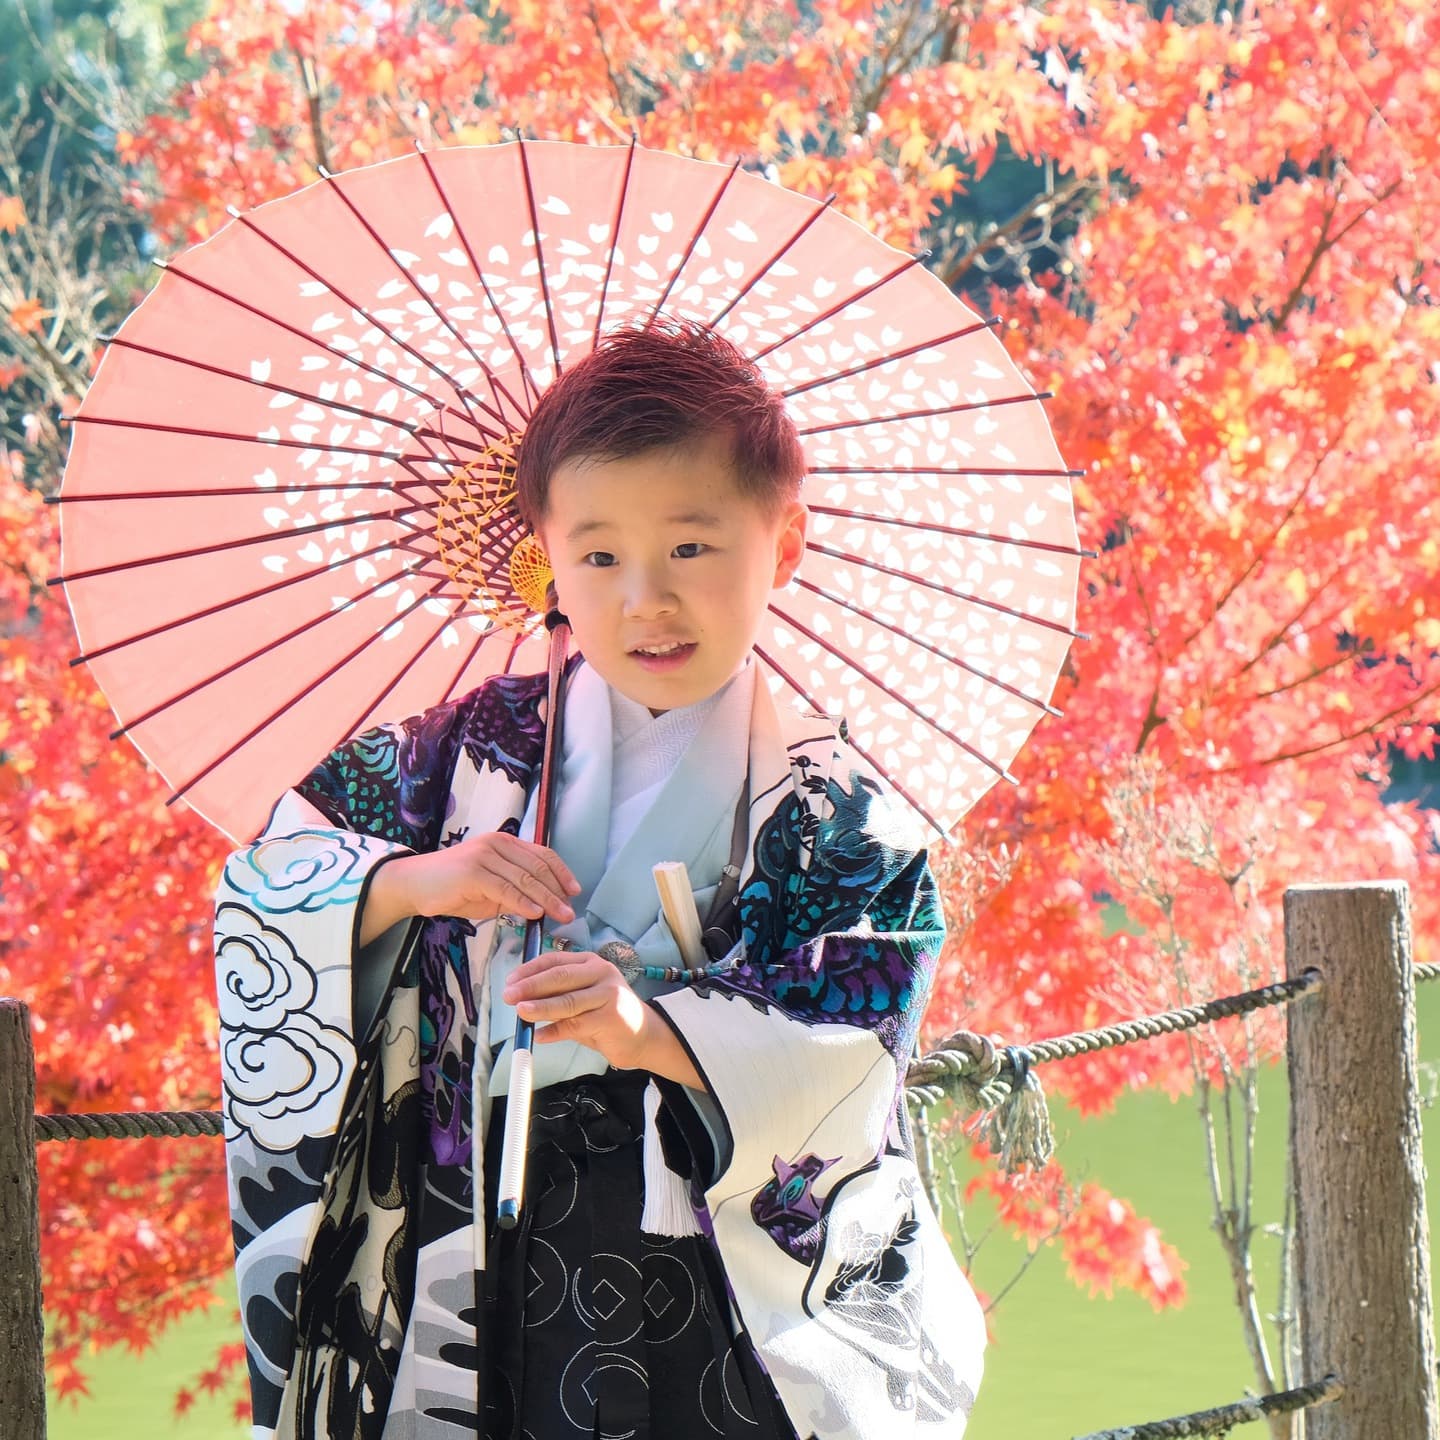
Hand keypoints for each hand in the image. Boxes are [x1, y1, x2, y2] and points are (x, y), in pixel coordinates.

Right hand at [359, 833, 579, 945]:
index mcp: (504, 843)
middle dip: (557, 891)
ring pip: (524, 879)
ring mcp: (484, 856)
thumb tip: (543, 905)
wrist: (414, 884)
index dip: (561, 872)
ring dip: (547, 899)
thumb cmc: (453, 888)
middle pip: (537, 867)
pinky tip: (534, 914)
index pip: (541, 854)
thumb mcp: (490, 888)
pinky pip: (504, 888)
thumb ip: (514, 891)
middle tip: (570, 911)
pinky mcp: (473, 872)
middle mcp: (497, 844)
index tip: (574, 891)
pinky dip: (522, 902)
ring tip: (560, 915)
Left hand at [503, 951, 703, 1088]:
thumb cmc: (605, 1014)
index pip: (555, 960)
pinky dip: (555, 1031)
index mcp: (590, 962)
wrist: (643, 1035)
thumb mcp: (581, 998)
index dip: (530, 970)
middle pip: (560, 977)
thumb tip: (520, 998)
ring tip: (520, 1012)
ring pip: (567, 1001)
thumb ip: (558, 995)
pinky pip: (576, 1025)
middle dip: (530, 986)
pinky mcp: (611, 1018)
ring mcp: (608, 994)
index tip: (510, 982)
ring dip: (541, 1007)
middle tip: (508, 996)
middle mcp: (601, 972)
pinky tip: (540, 1036)